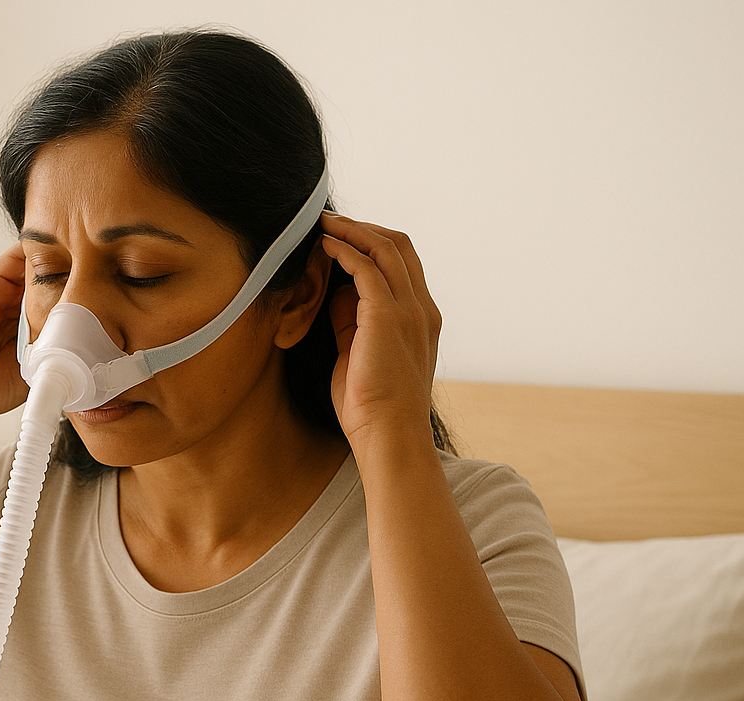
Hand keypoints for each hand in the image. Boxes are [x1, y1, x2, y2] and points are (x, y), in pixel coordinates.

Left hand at [319, 213, 442, 448]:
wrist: (388, 436)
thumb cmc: (372, 408)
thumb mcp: (359, 355)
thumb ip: (352, 321)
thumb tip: (337, 293)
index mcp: (421, 319)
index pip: (403, 265)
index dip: (373, 245)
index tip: (343, 238)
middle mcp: (421, 309)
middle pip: (398, 246)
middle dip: (363, 228)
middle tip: (329, 221)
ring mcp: (408, 310)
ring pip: (383, 249)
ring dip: (351, 231)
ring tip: (322, 224)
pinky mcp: (386, 316)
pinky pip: (365, 267)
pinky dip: (344, 250)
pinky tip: (324, 246)